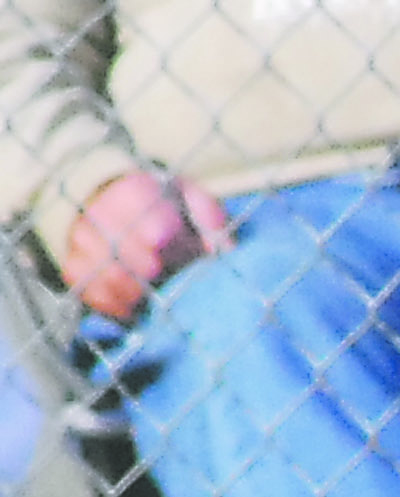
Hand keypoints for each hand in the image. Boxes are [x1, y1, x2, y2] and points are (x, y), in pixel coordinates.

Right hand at [63, 171, 231, 321]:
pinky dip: (117, 306)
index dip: (179, 251)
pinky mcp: (72, 267)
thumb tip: (229, 252)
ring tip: (155, 292)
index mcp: (134, 190)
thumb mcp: (189, 195)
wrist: (108, 195)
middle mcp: (100, 214)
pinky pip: (94, 296)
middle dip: (161, 276)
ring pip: (114, 282)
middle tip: (171, 277)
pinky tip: (134, 304)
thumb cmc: (158, 199)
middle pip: (137, 263)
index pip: (160, 234)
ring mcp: (81, 242)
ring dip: (140, 295)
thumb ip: (209, 219)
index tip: (188, 255)